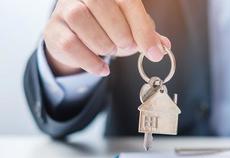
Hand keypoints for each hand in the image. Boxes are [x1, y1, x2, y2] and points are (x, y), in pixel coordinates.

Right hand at [43, 0, 170, 75]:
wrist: (76, 35)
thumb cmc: (108, 27)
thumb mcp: (132, 27)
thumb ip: (147, 35)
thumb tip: (163, 46)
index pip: (128, 2)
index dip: (143, 29)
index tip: (154, 52)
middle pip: (101, 5)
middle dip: (121, 34)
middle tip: (128, 47)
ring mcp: (64, 9)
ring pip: (81, 20)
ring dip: (104, 44)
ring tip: (112, 51)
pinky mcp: (53, 29)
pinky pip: (69, 43)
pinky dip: (90, 61)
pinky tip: (102, 67)